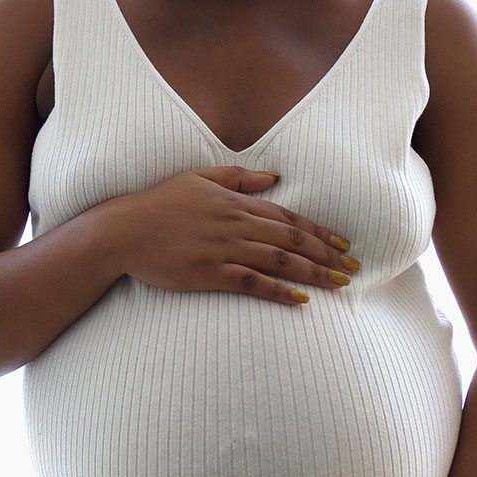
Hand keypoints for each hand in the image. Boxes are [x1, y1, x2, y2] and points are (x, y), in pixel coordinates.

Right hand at [102, 166, 359, 305]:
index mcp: (236, 202)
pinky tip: (301, 301)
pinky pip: (252, 283)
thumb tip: (274, 175)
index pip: (289, 217)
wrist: (122, 231)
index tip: (344, 244)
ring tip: (340, 284)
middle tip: (354, 267)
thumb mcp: (199, 178)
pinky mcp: (210, 273)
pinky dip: (279, 291)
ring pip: (280, 261)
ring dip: (313, 274)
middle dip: (327, 255)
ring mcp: (224, 249)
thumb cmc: (159, 204)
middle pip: (293, 240)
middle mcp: (236, 224)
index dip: (320, 231)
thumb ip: (238, 177)